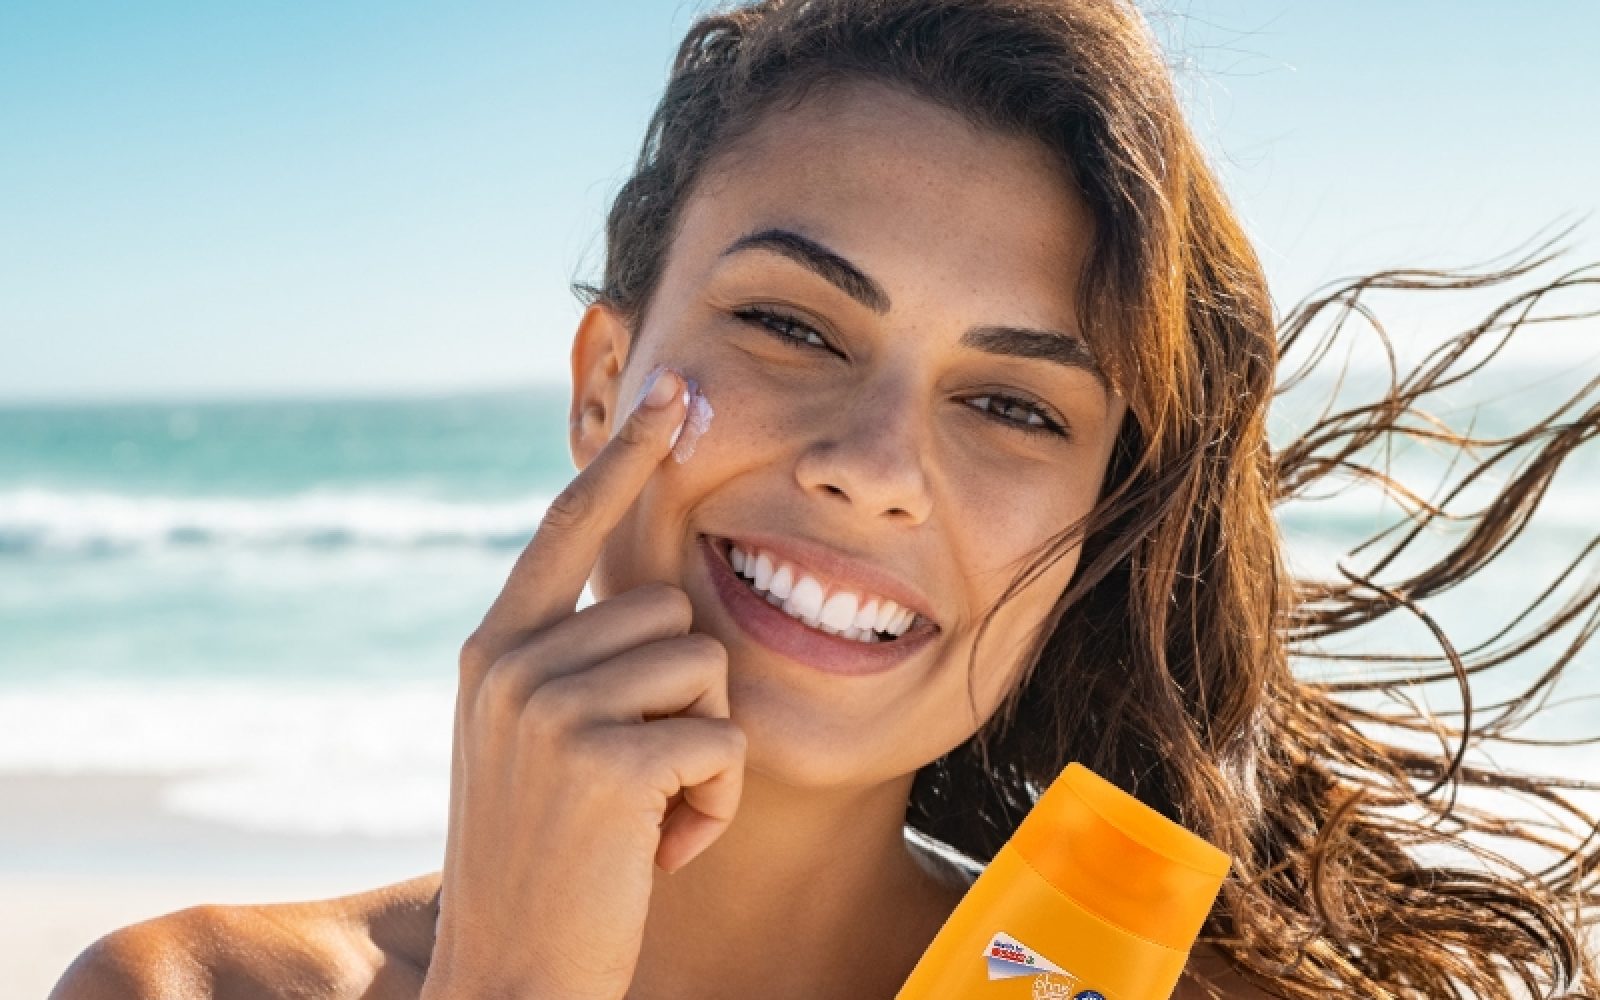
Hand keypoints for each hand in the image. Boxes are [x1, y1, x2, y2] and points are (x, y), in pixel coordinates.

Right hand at [421, 368, 745, 999]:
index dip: (625, 458)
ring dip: (702, 756)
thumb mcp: (533, 744)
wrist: (510, 975)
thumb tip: (654, 603)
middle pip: (672, 615)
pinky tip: (657, 853)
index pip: (568, 526)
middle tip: (633, 786)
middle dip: (684, 705)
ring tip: (642, 818)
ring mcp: (549, 707)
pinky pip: (721, 743)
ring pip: (705, 672)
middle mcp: (510, 663)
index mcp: (494, 650)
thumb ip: (570, 663)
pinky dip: (713, 807)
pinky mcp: (602, 760)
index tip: (674, 392)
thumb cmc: (546, 863)